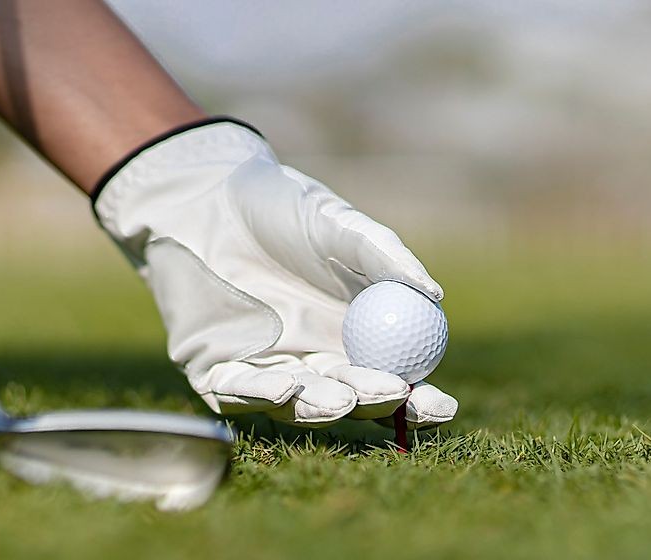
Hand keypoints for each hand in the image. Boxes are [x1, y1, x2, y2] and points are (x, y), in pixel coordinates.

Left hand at [94, 119, 457, 427]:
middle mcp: (314, 357)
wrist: (206, 197)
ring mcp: (268, 367)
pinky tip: (286, 384)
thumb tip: (433, 295)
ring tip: (343, 397)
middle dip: (375, 404)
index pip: (392, 378)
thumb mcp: (337, 224)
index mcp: (352, 332)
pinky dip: (262, 393)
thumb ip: (383, 256)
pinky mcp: (217, 371)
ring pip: (299, 402)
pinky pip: (240, 391)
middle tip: (393, 394)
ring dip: (322, 405)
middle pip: (351, 398)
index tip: (443, 406)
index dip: (418, 400)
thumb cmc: (278, 207)